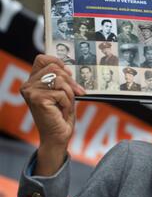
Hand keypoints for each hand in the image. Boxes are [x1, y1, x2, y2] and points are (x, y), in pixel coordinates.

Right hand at [20, 55, 85, 174]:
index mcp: (32, 82)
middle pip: (55, 68)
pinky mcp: (38, 99)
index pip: (42, 59)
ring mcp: (31, 92)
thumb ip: (62, 80)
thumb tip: (68, 69)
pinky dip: (67, 103)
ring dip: (69, 93)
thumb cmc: (61, 116)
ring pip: (60, 80)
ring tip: (66, 105)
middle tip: (78, 92)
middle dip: (70, 81)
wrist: (58, 137)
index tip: (69, 72)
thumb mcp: (63, 93)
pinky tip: (62, 111)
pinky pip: (61, 93)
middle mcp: (28, 85)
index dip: (58, 62)